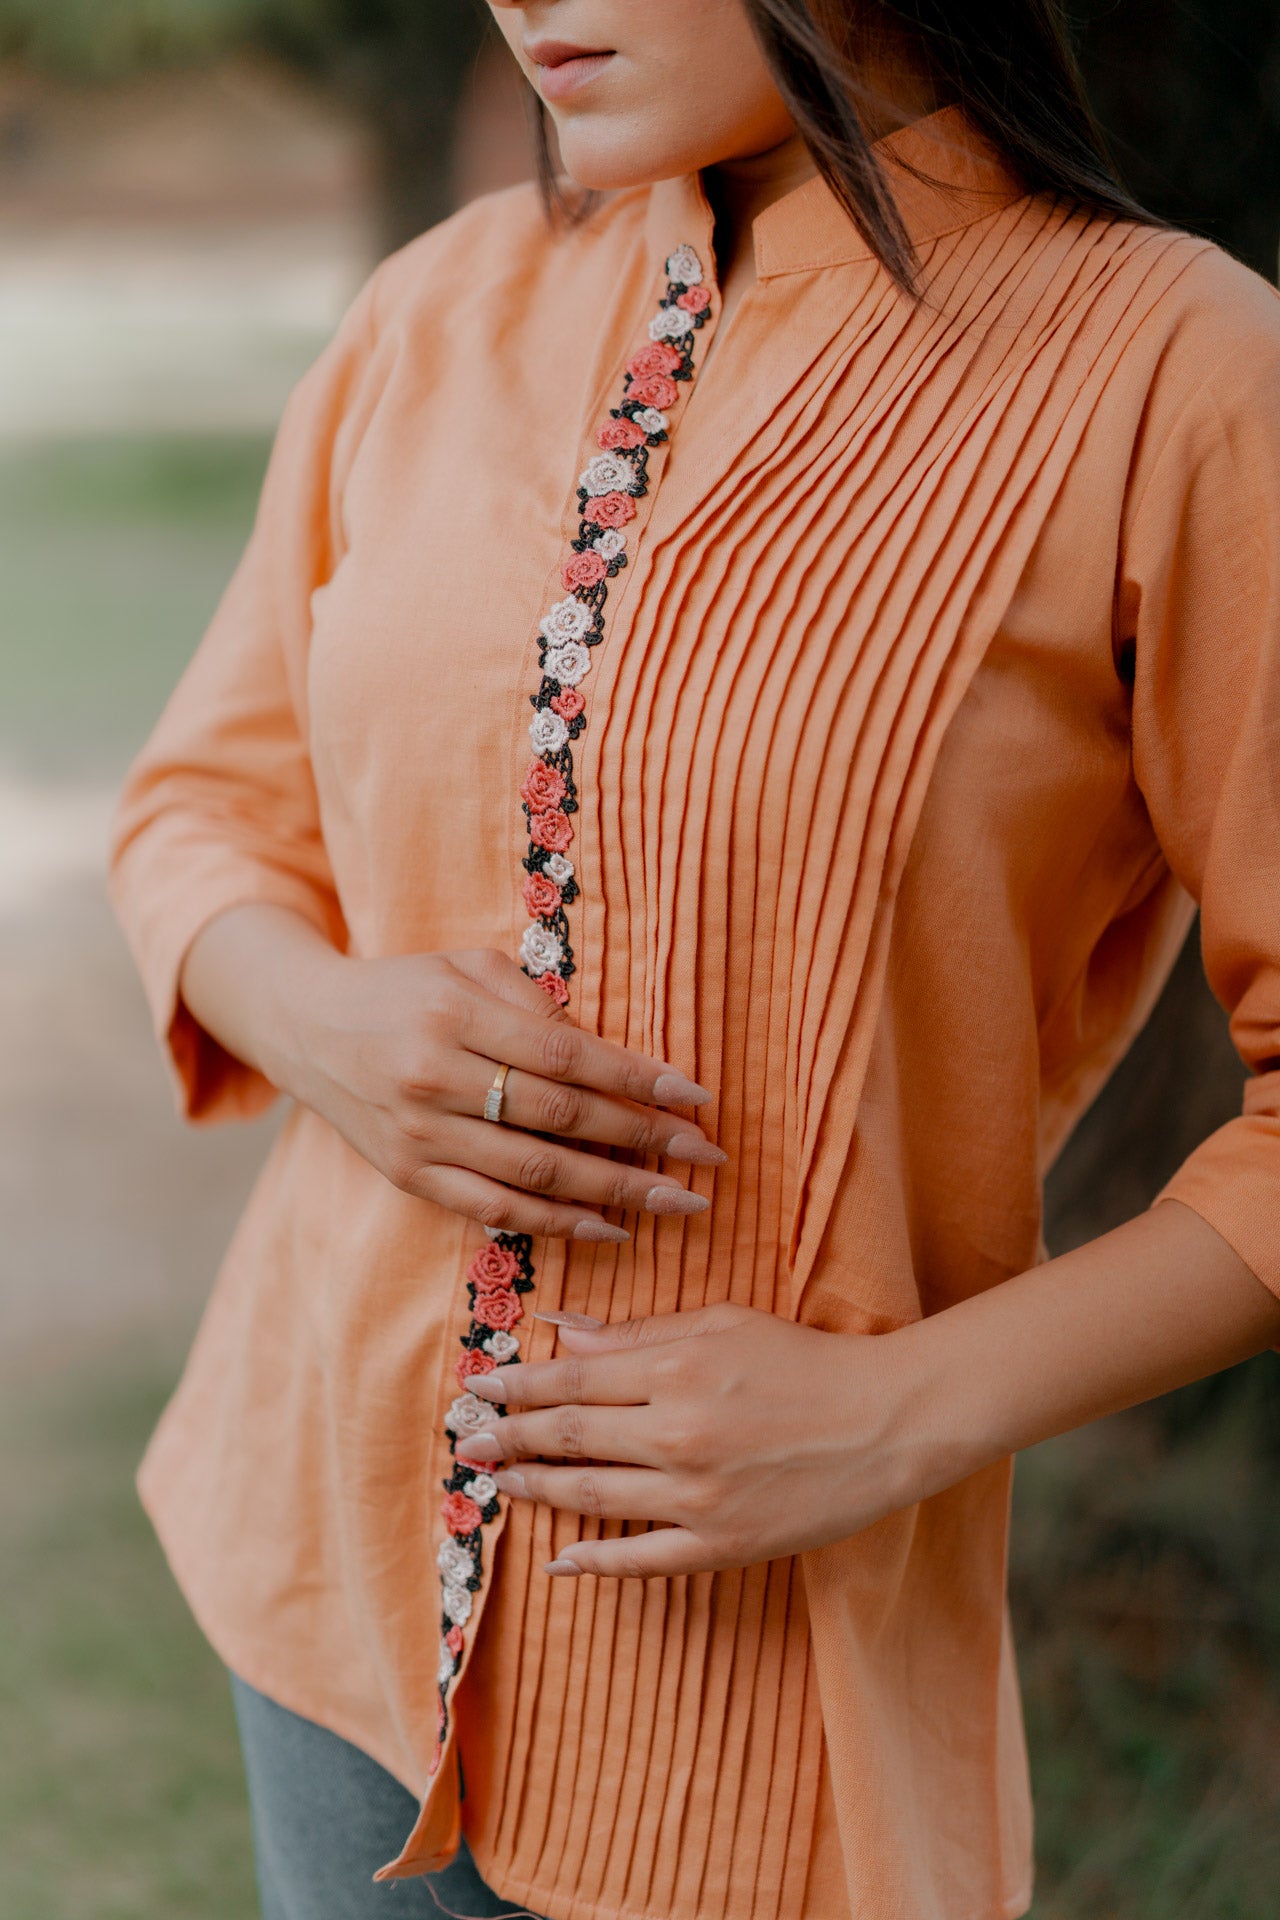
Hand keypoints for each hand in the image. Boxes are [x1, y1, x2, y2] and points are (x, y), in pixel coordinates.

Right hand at [182, 908, 725, 1238]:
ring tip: (679, 1201)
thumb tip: (614, 1056)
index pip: (569, 1055)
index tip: (696, 1098)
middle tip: (707, 1156)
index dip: (638, 1080)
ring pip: (534, 1173)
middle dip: (644, 1140)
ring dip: (616, 1192)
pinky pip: (494, 1209)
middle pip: (560, 1118)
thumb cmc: (407, 989)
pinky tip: (611, 1229)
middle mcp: (434, 1076)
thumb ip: (537, 1005)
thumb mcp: (467, 966)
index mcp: (456, 1013)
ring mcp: (418, 1134)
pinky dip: (557, 1223)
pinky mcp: (408, 1175)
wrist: (306, 1025)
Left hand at [453, 1303, 927, 1576]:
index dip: (519, 1385)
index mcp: (678, 1370)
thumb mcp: (722, 1325)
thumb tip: (561, 1334)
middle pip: (570, 1436)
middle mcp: (678, 1434)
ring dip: (537, 1489)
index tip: (480, 1386)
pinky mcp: (722, 1544)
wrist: (886, 1422)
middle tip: (470, 1440)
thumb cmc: (804, 1361)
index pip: (573, 1380)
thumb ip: (637, 1336)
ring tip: (499, 1484)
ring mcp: (698, 1497)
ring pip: (592, 1496)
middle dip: (511, 1437)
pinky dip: (594, 1561)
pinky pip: (641, 1559)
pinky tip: (560, 1557)